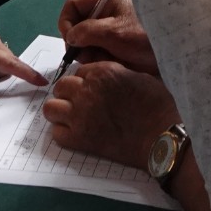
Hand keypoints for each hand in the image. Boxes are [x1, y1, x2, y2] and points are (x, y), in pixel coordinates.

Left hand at [43, 60, 178, 167]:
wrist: (161, 135)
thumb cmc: (156, 104)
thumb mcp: (136, 75)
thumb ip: (115, 73)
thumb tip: (104, 79)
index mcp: (103, 71)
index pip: (78, 71)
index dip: (85, 80)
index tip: (92, 89)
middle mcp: (86, 90)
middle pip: (61, 87)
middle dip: (69, 93)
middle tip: (82, 103)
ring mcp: (80, 115)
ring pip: (50, 108)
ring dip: (60, 110)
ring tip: (74, 117)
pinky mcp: (79, 139)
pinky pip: (56, 133)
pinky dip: (64, 132)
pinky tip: (78, 133)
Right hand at [58, 0, 157, 72]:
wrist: (171, 54)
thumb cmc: (146, 37)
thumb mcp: (115, 32)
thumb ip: (88, 31)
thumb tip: (70, 36)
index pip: (74, 4)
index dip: (66, 22)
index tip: (70, 40)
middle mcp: (106, 12)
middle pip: (77, 24)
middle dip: (78, 42)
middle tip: (85, 56)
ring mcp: (110, 29)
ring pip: (85, 42)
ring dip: (88, 53)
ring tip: (102, 60)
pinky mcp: (114, 45)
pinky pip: (96, 52)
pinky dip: (97, 60)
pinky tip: (109, 63)